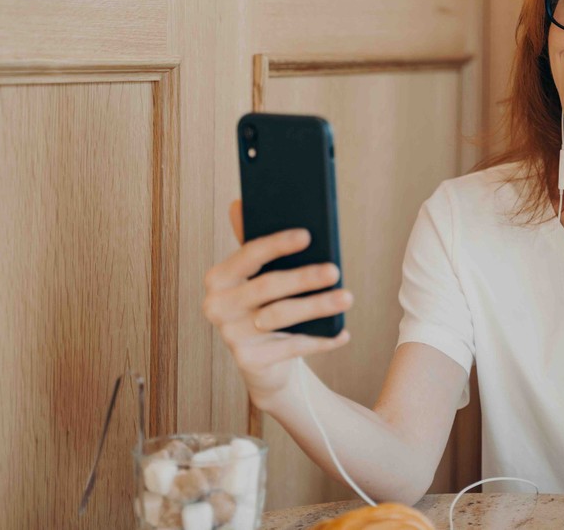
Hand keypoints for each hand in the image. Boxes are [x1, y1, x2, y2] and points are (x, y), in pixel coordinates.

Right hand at [202, 200, 351, 408]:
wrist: (262, 362)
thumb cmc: (264, 305)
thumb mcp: (259, 275)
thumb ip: (255, 242)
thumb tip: (240, 202)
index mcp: (219, 277)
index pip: (248, 254)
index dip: (278, 244)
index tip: (307, 235)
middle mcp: (217, 306)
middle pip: (267, 286)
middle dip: (304, 277)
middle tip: (334, 270)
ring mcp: (231, 336)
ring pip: (281, 316)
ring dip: (317, 306)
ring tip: (346, 298)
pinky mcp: (249, 362)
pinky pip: (292, 346)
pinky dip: (321, 339)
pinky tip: (343, 331)